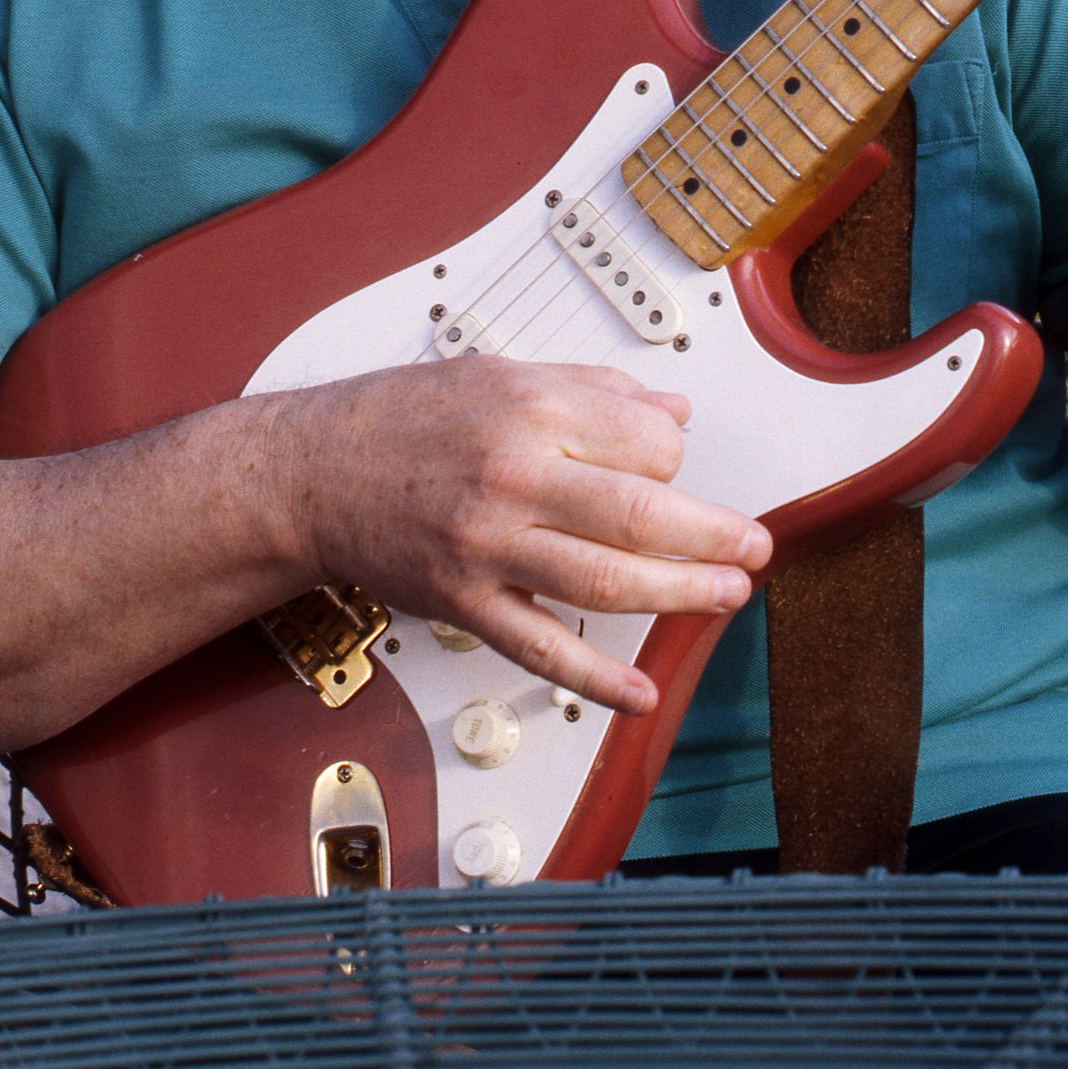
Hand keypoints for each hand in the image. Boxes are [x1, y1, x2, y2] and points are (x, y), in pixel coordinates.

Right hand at [269, 357, 771, 715]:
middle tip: (754, 547)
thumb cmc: (402, 418)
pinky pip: (542, 648)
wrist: (313, 472)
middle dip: (713, 536)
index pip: (645, 442)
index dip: (677, 456)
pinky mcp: (466, 602)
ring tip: (726, 595)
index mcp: (529, 410)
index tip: (676, 465)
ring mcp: (488, 546)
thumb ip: (595, 391)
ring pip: (605, 581)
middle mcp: (512, 477)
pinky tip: (640, 694)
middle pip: (640, 516)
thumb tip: (672, 411)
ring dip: (680, 595)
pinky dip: (596, 678)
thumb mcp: (502, 374)